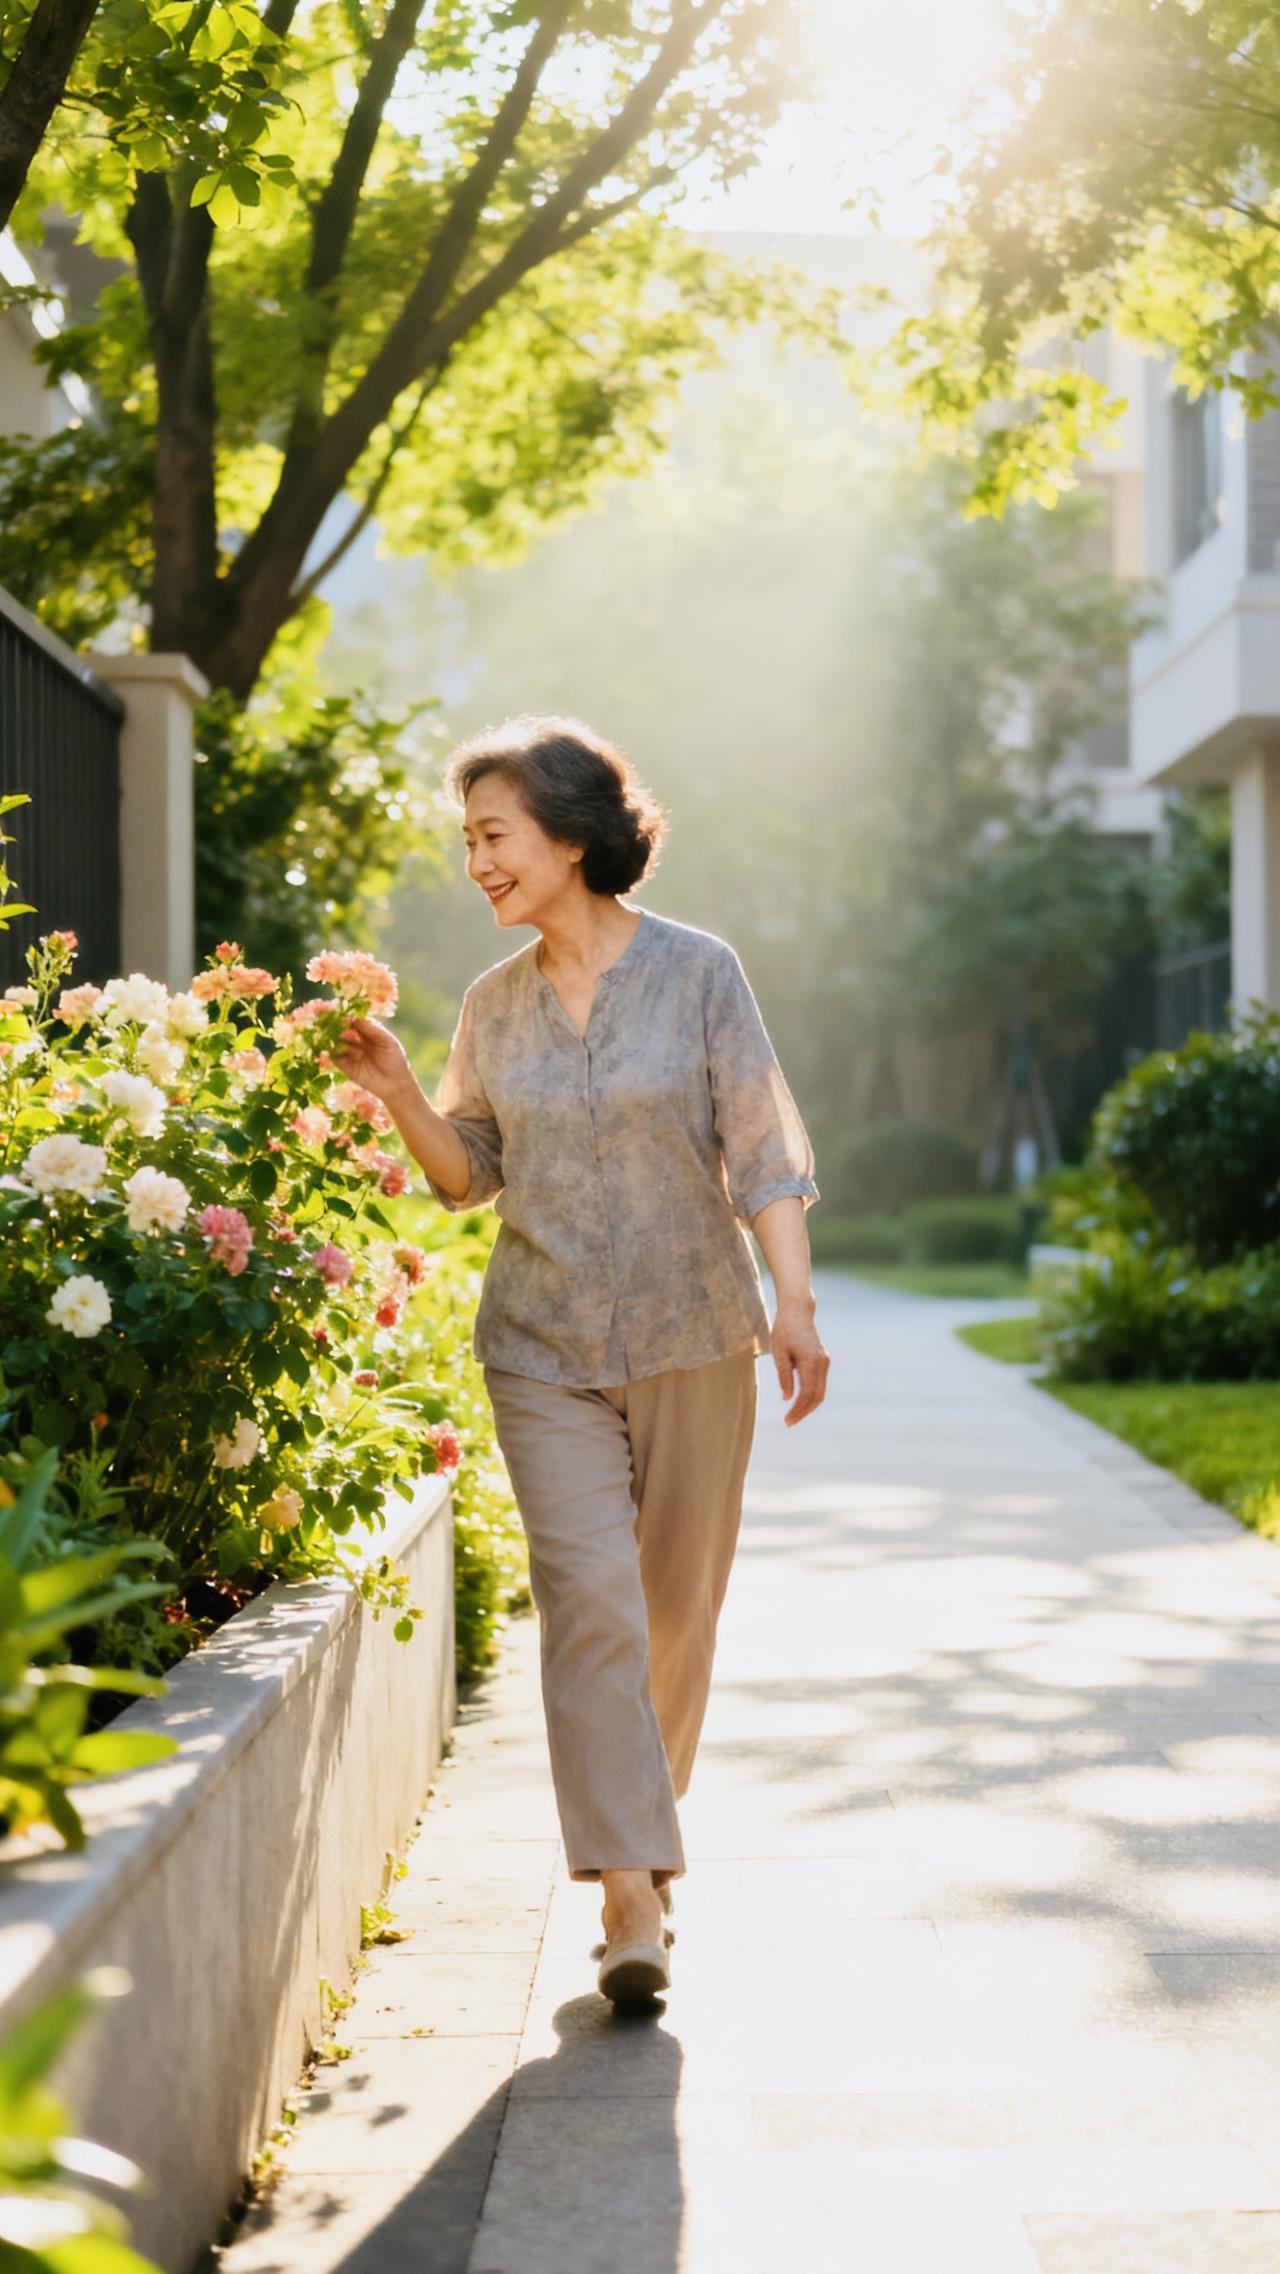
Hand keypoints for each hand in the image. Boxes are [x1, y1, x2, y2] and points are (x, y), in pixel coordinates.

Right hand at [333, 1016, 414, 1105]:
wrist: (396, 1085)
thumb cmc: (395, 1060)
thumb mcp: (387, 1041)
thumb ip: (373, 1030)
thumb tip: (355, 1018)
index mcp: (368, 1034)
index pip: (355, 1023)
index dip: (348, 1018)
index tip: (341, 1014)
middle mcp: (358, 1043)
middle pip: (344, 1031)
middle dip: (336, 1026)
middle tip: (329, 1021)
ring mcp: (351, 1055)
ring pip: (337, 1044)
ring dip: (331, 1038)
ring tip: (327, 1034)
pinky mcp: (347, 1067)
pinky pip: (335, 1058)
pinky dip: (330, 1053)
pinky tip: (327, 1048)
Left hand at [770, 1295, 828, 1425]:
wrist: (797, 1312)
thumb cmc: (784, 1330)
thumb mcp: (779, 1352)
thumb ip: (784, 1375)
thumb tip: (787, 1398)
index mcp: (811, 1361)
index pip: (807, 1393)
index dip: (798, 1409)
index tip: (787, 1420)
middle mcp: (822, 1363)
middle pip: (817, 1396)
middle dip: (804, 1412)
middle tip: (789, 1423)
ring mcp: (824, 1362)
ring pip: (821, 1392)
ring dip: (808, 1406)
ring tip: (792, 1416)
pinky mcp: (823, 1361)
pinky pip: (819, 1384)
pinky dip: (811, 1396)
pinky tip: (799, 1403)